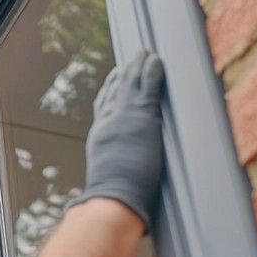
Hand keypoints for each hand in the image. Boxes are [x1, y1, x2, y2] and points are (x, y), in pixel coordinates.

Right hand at [76, 52, 165, 230]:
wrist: (114, 198)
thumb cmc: (114, 203)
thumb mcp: (110, 184)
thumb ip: (116, 178)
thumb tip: (118, 191)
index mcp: (100, 137)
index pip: (104, 107)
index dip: (109, 92)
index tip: (114, 79)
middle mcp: (109, 122)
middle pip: (115, 90)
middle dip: (124, 73)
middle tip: (131, 59)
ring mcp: (125, 117)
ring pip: (131, 83)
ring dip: (138, 66)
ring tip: (144, 53)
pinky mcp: (143, 116)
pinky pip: (148, 86)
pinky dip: (152, 71)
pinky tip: (156, 60)